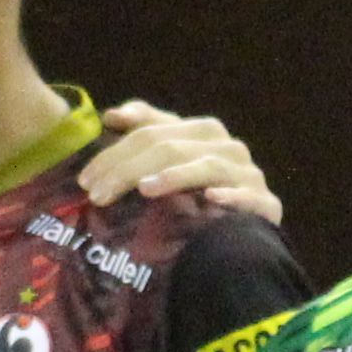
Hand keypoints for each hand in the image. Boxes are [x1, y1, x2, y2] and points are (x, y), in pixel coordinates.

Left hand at [83, 101, 277, 226]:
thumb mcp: (170, 160)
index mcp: (202, 132)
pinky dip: (229, 196)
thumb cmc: (200, 196)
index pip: (151, 132)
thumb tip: (110, 116)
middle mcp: (227, 146)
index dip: (115, 152)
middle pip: (172, 147)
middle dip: (130, 169)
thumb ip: (145, 132)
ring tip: (144, 190)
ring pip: (207, 166)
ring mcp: (248, 173)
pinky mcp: (265, 203)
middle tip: (98, 195)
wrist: (245, 236)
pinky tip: (210, 199)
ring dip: (174, 177)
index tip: (86, 178)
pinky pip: (246, 196)